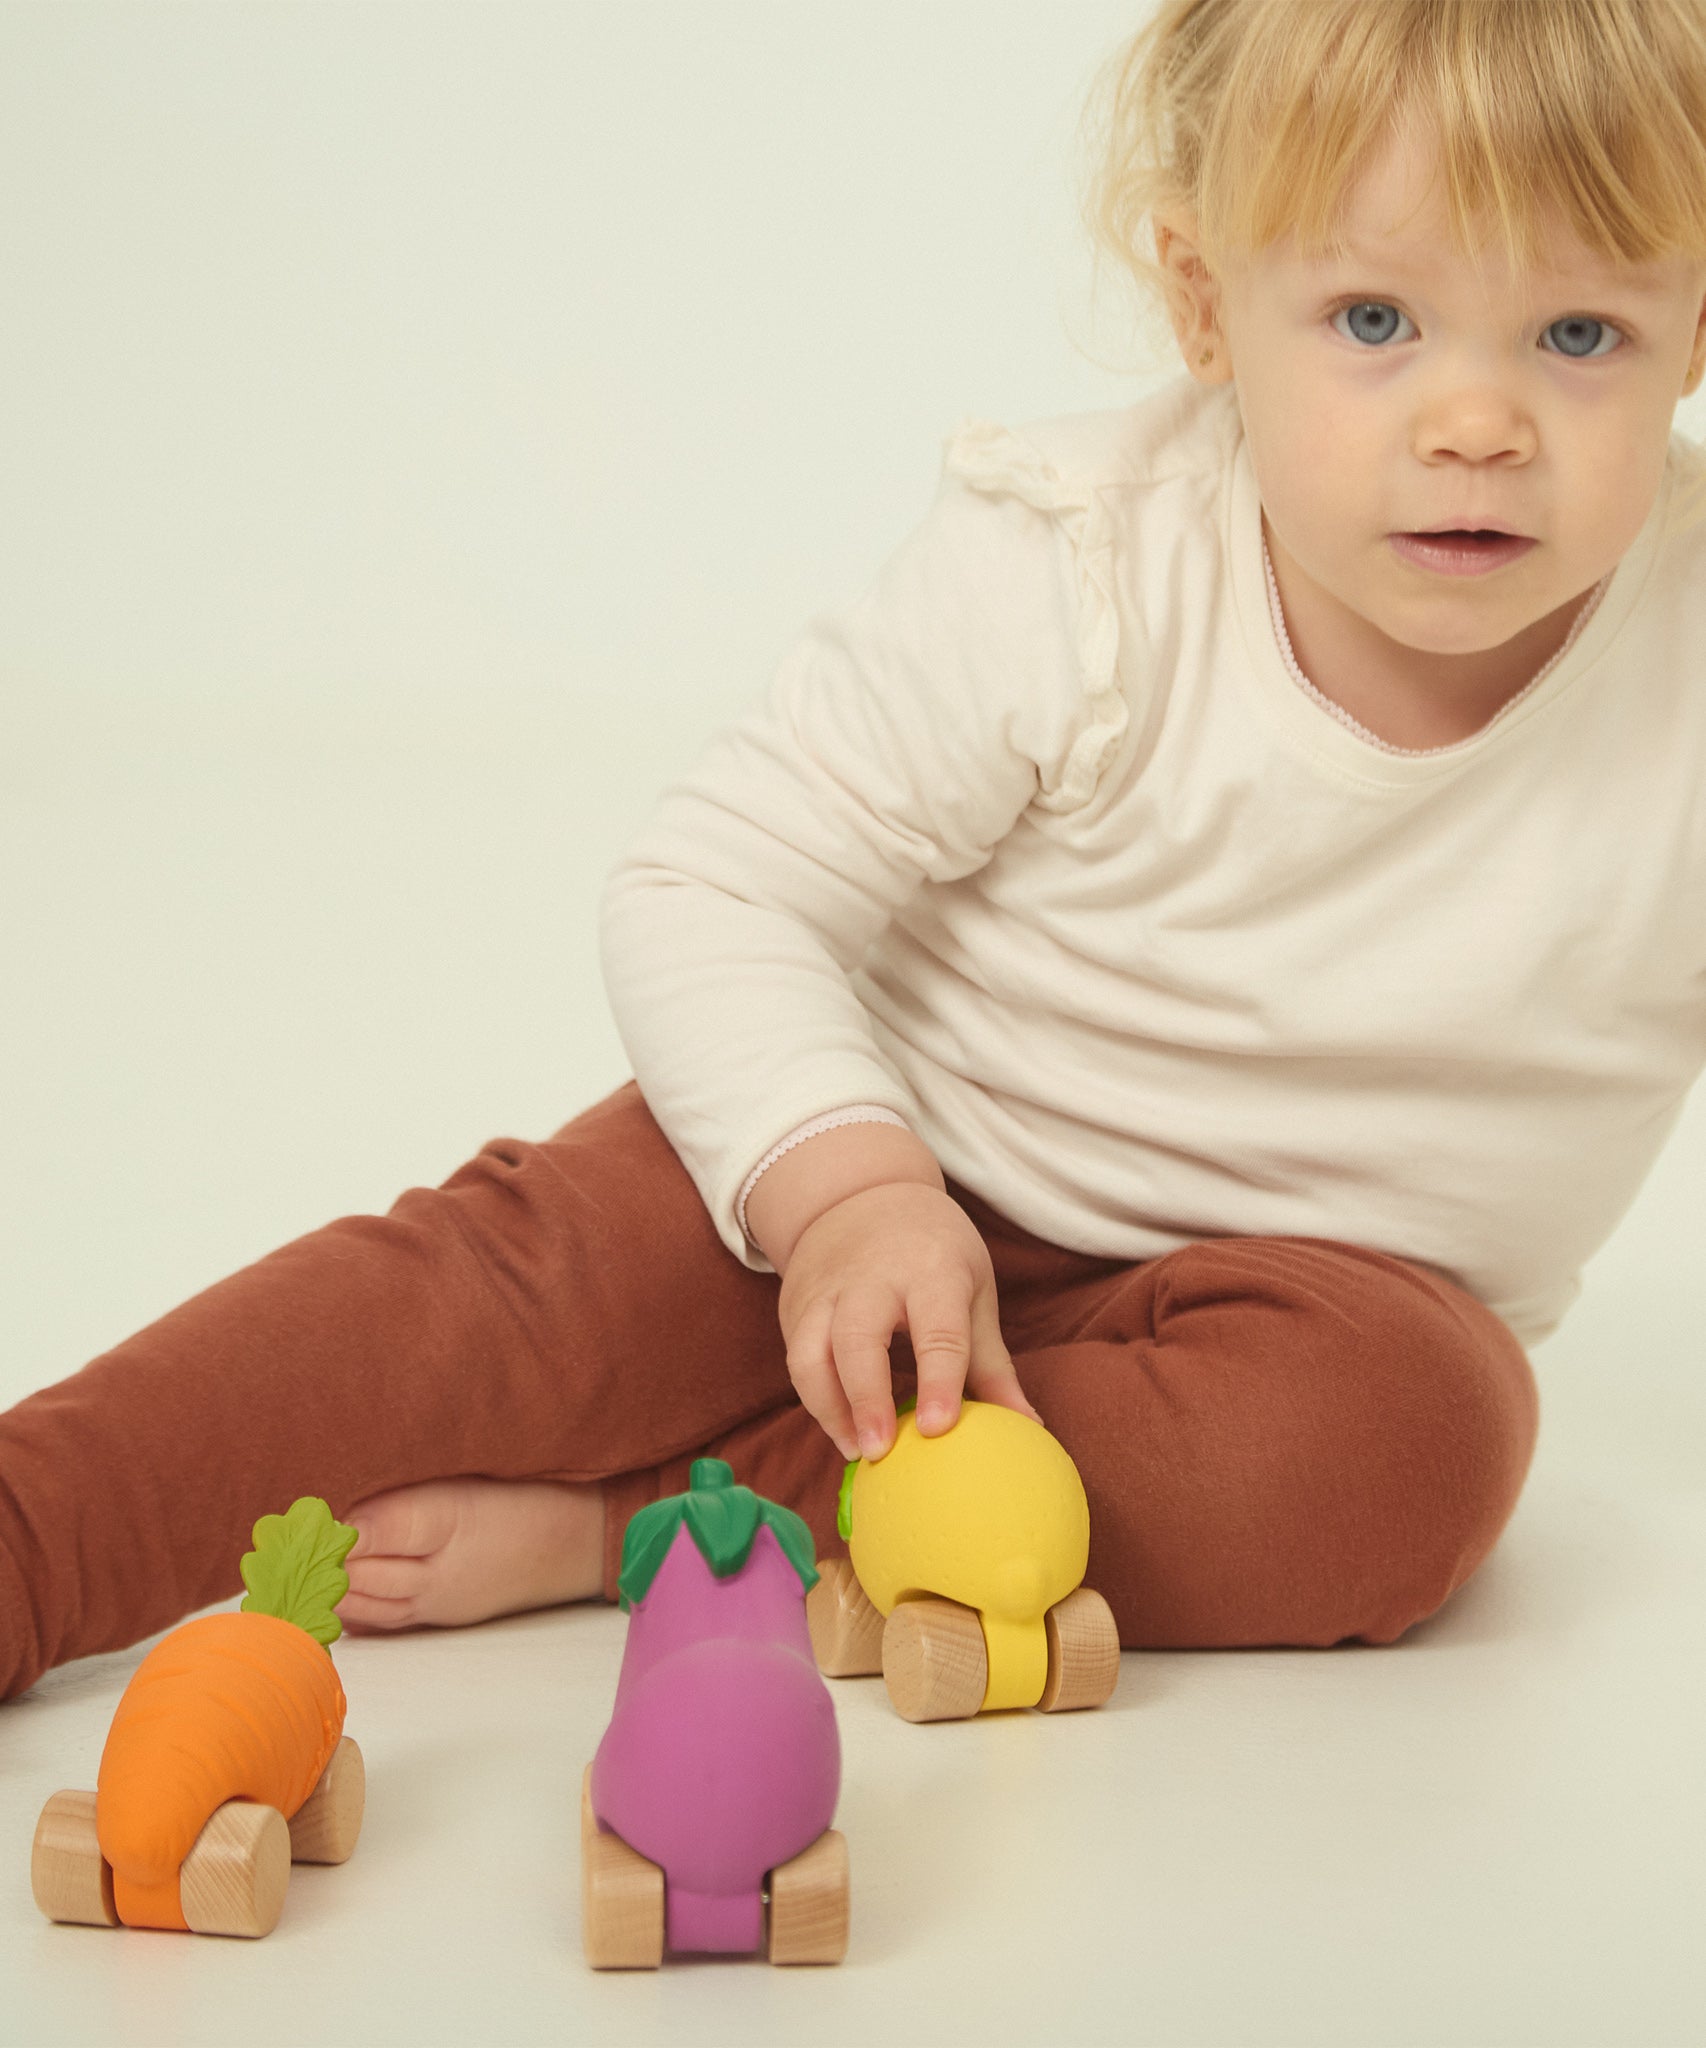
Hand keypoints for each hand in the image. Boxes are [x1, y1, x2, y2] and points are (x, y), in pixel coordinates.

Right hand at [776, 1180, 1039, 1463]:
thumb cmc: (931, 1249)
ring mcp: (824, 1290)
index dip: (938, 1380)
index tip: (938, 1428)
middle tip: (880, 1452)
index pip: (936, 1329)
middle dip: (866, 1398)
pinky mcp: (795, 1306)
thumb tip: (1027, 1427)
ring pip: (810, 1354)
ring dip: (829, 1408)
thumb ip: (992, 1363)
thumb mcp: (972, 1288)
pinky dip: (816, 1400)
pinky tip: (841, 1429)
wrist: (860, 1194)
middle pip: (857, 1340)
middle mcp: (870, 1277)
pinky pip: (797, 1360)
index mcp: (930, 1269)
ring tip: (856, 1451)